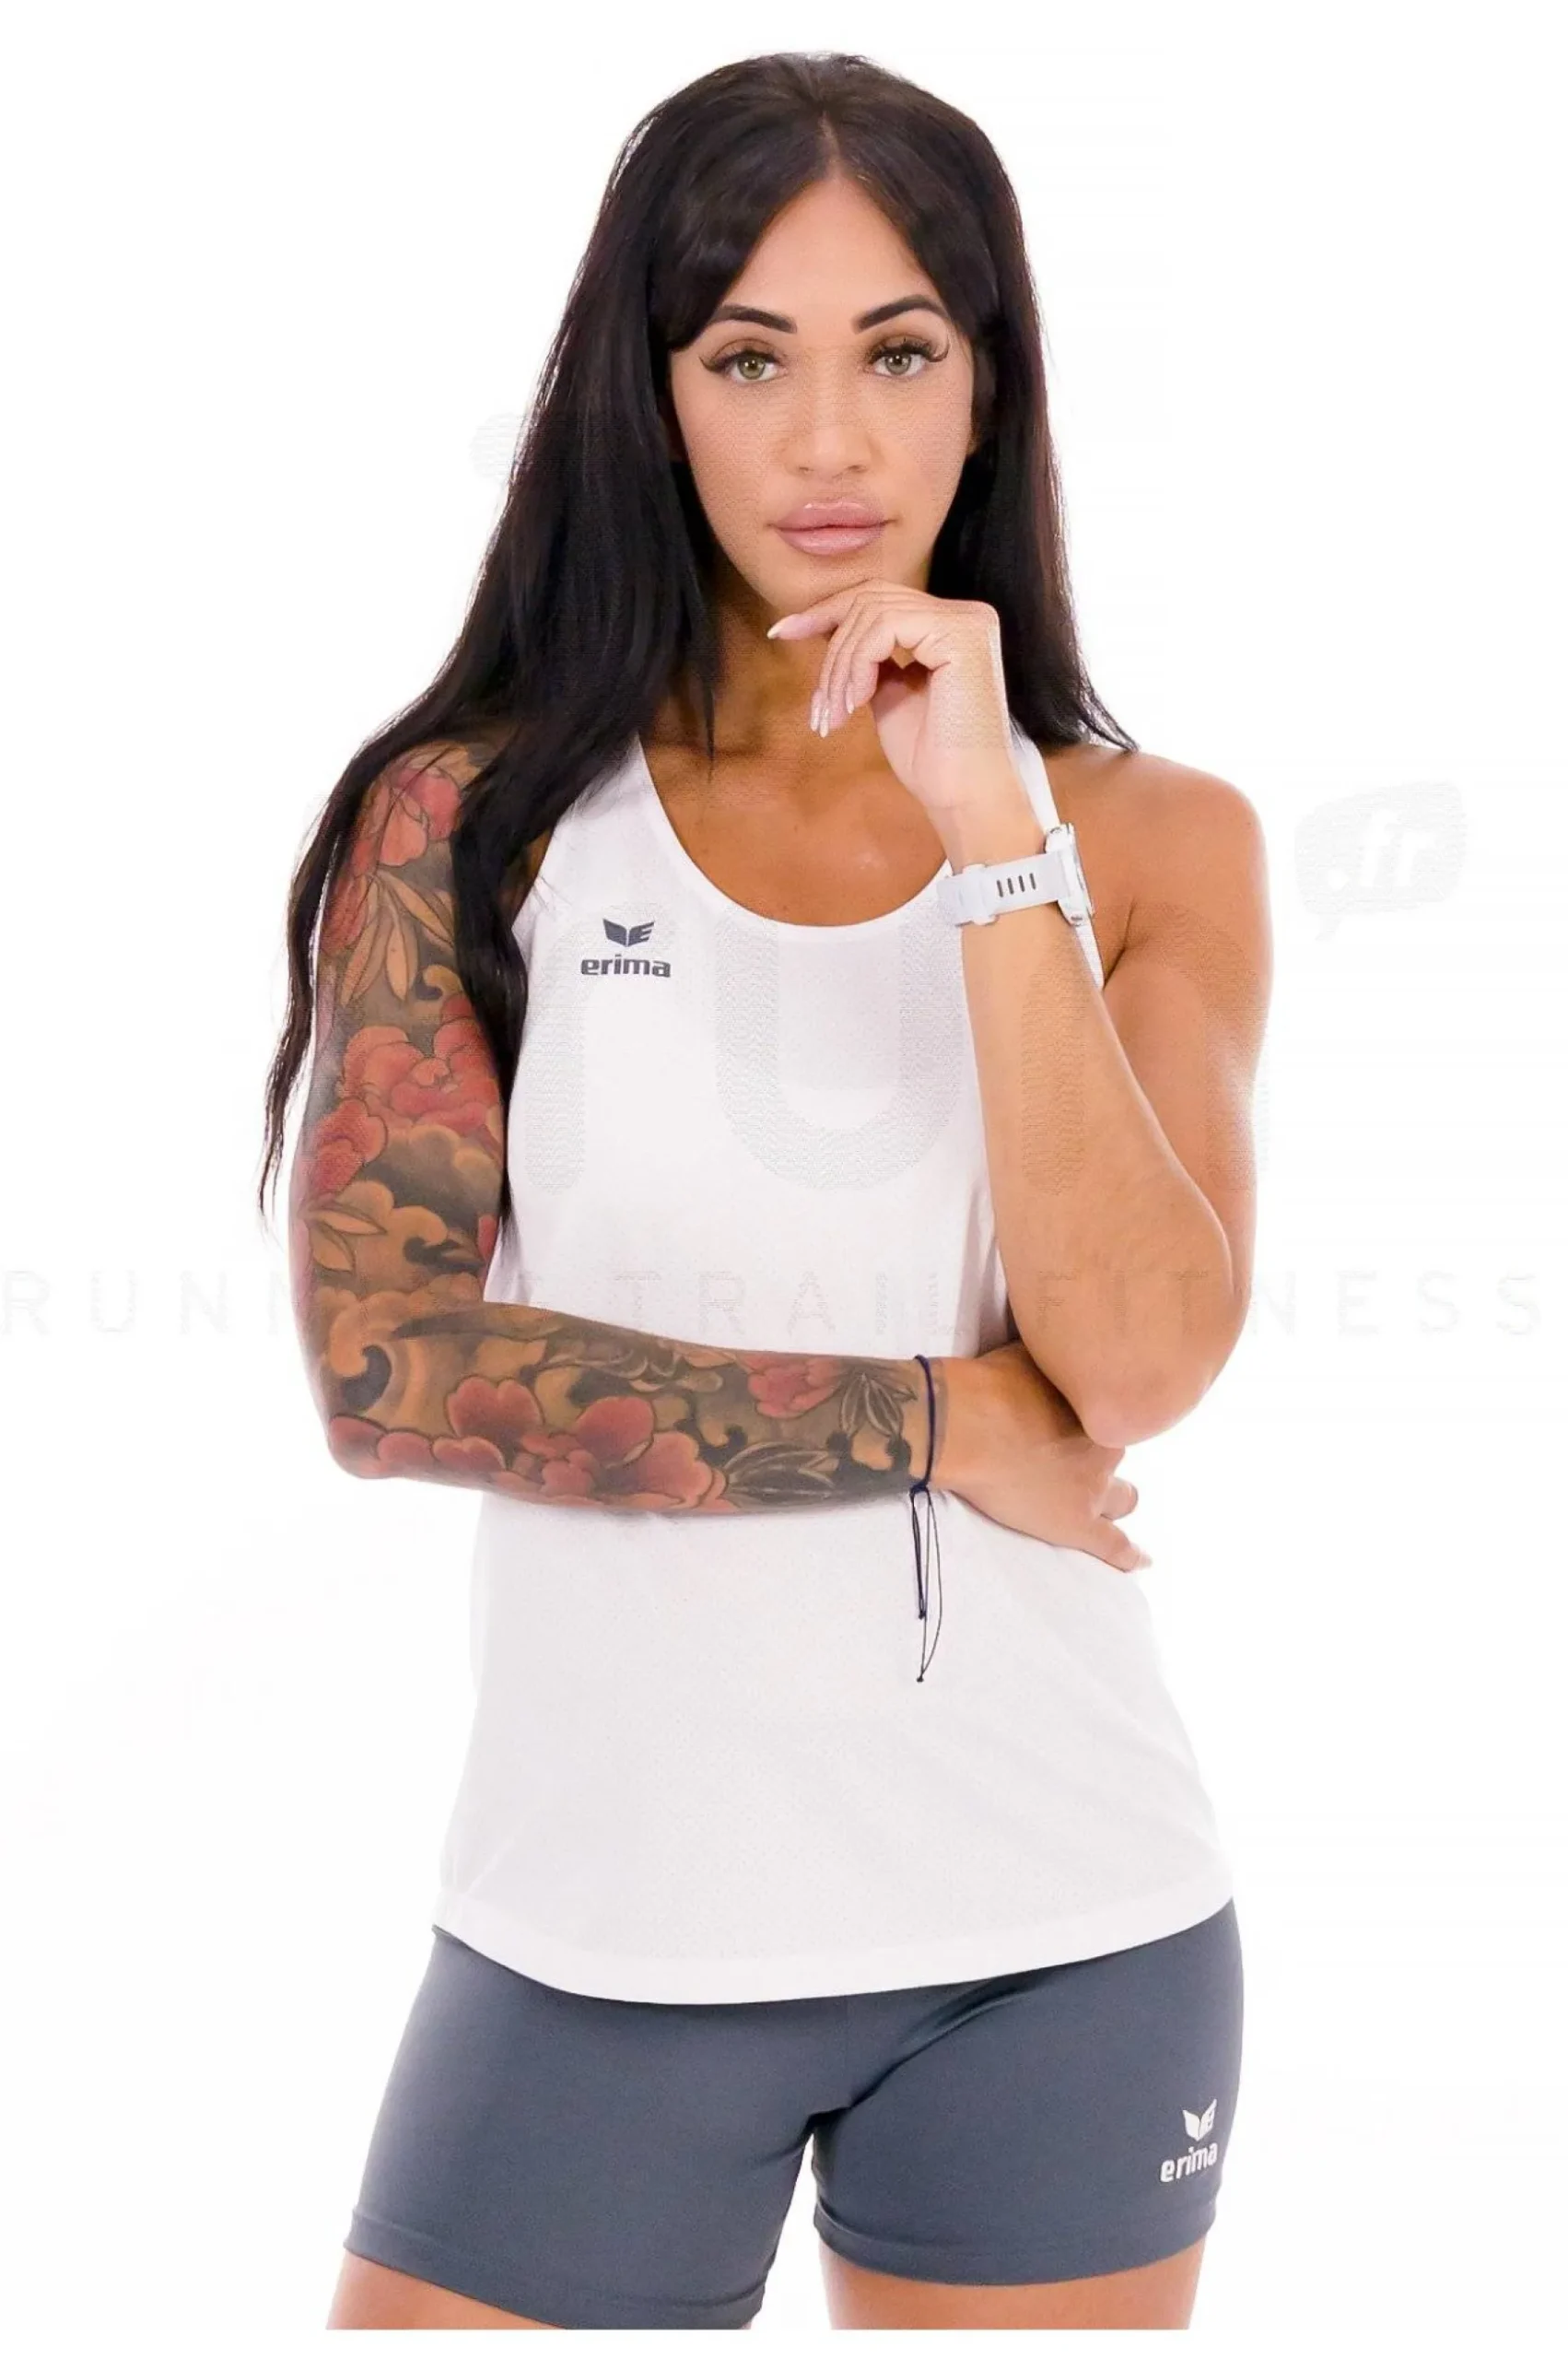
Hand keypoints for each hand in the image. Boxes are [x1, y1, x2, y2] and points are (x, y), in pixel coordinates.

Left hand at [767, 581, 1025, 824]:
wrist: (960, 796)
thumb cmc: (929, 757)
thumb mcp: (887, 693)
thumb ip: (867, 657)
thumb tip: (823, 624)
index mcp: (950, 625)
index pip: (878, 598)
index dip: (825, 611)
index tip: (781, 631)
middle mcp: (965, 614)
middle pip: (870, 599)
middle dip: (830, 646)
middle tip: (819, 704)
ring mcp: (966, 621)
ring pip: (871, 614)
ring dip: (841, 666)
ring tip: (835, 714)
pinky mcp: (961, 634)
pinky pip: (884, 628)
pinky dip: (858, 665)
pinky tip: (857, 703)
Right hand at [933, 1343, 1150, 1572]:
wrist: (965, 1425)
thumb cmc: (991, 1382)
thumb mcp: (1030, 1350)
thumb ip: (1052, 1352)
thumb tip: (1057, 1335)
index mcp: (1098, 1407)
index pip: (1116, 1413)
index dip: (1096, 1415)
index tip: (1077, 1415)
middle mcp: (1105, 1446)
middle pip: (1119, 1453)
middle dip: (1102, 1453)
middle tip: (1072, 1452)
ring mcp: (1094, 1489)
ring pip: (1124, 1497)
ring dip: (1114, 1496)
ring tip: (1099, 1499)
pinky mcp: (1076, 1525)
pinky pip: (1114, 1546)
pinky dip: (1131, 1555)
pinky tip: (1143, 1561)